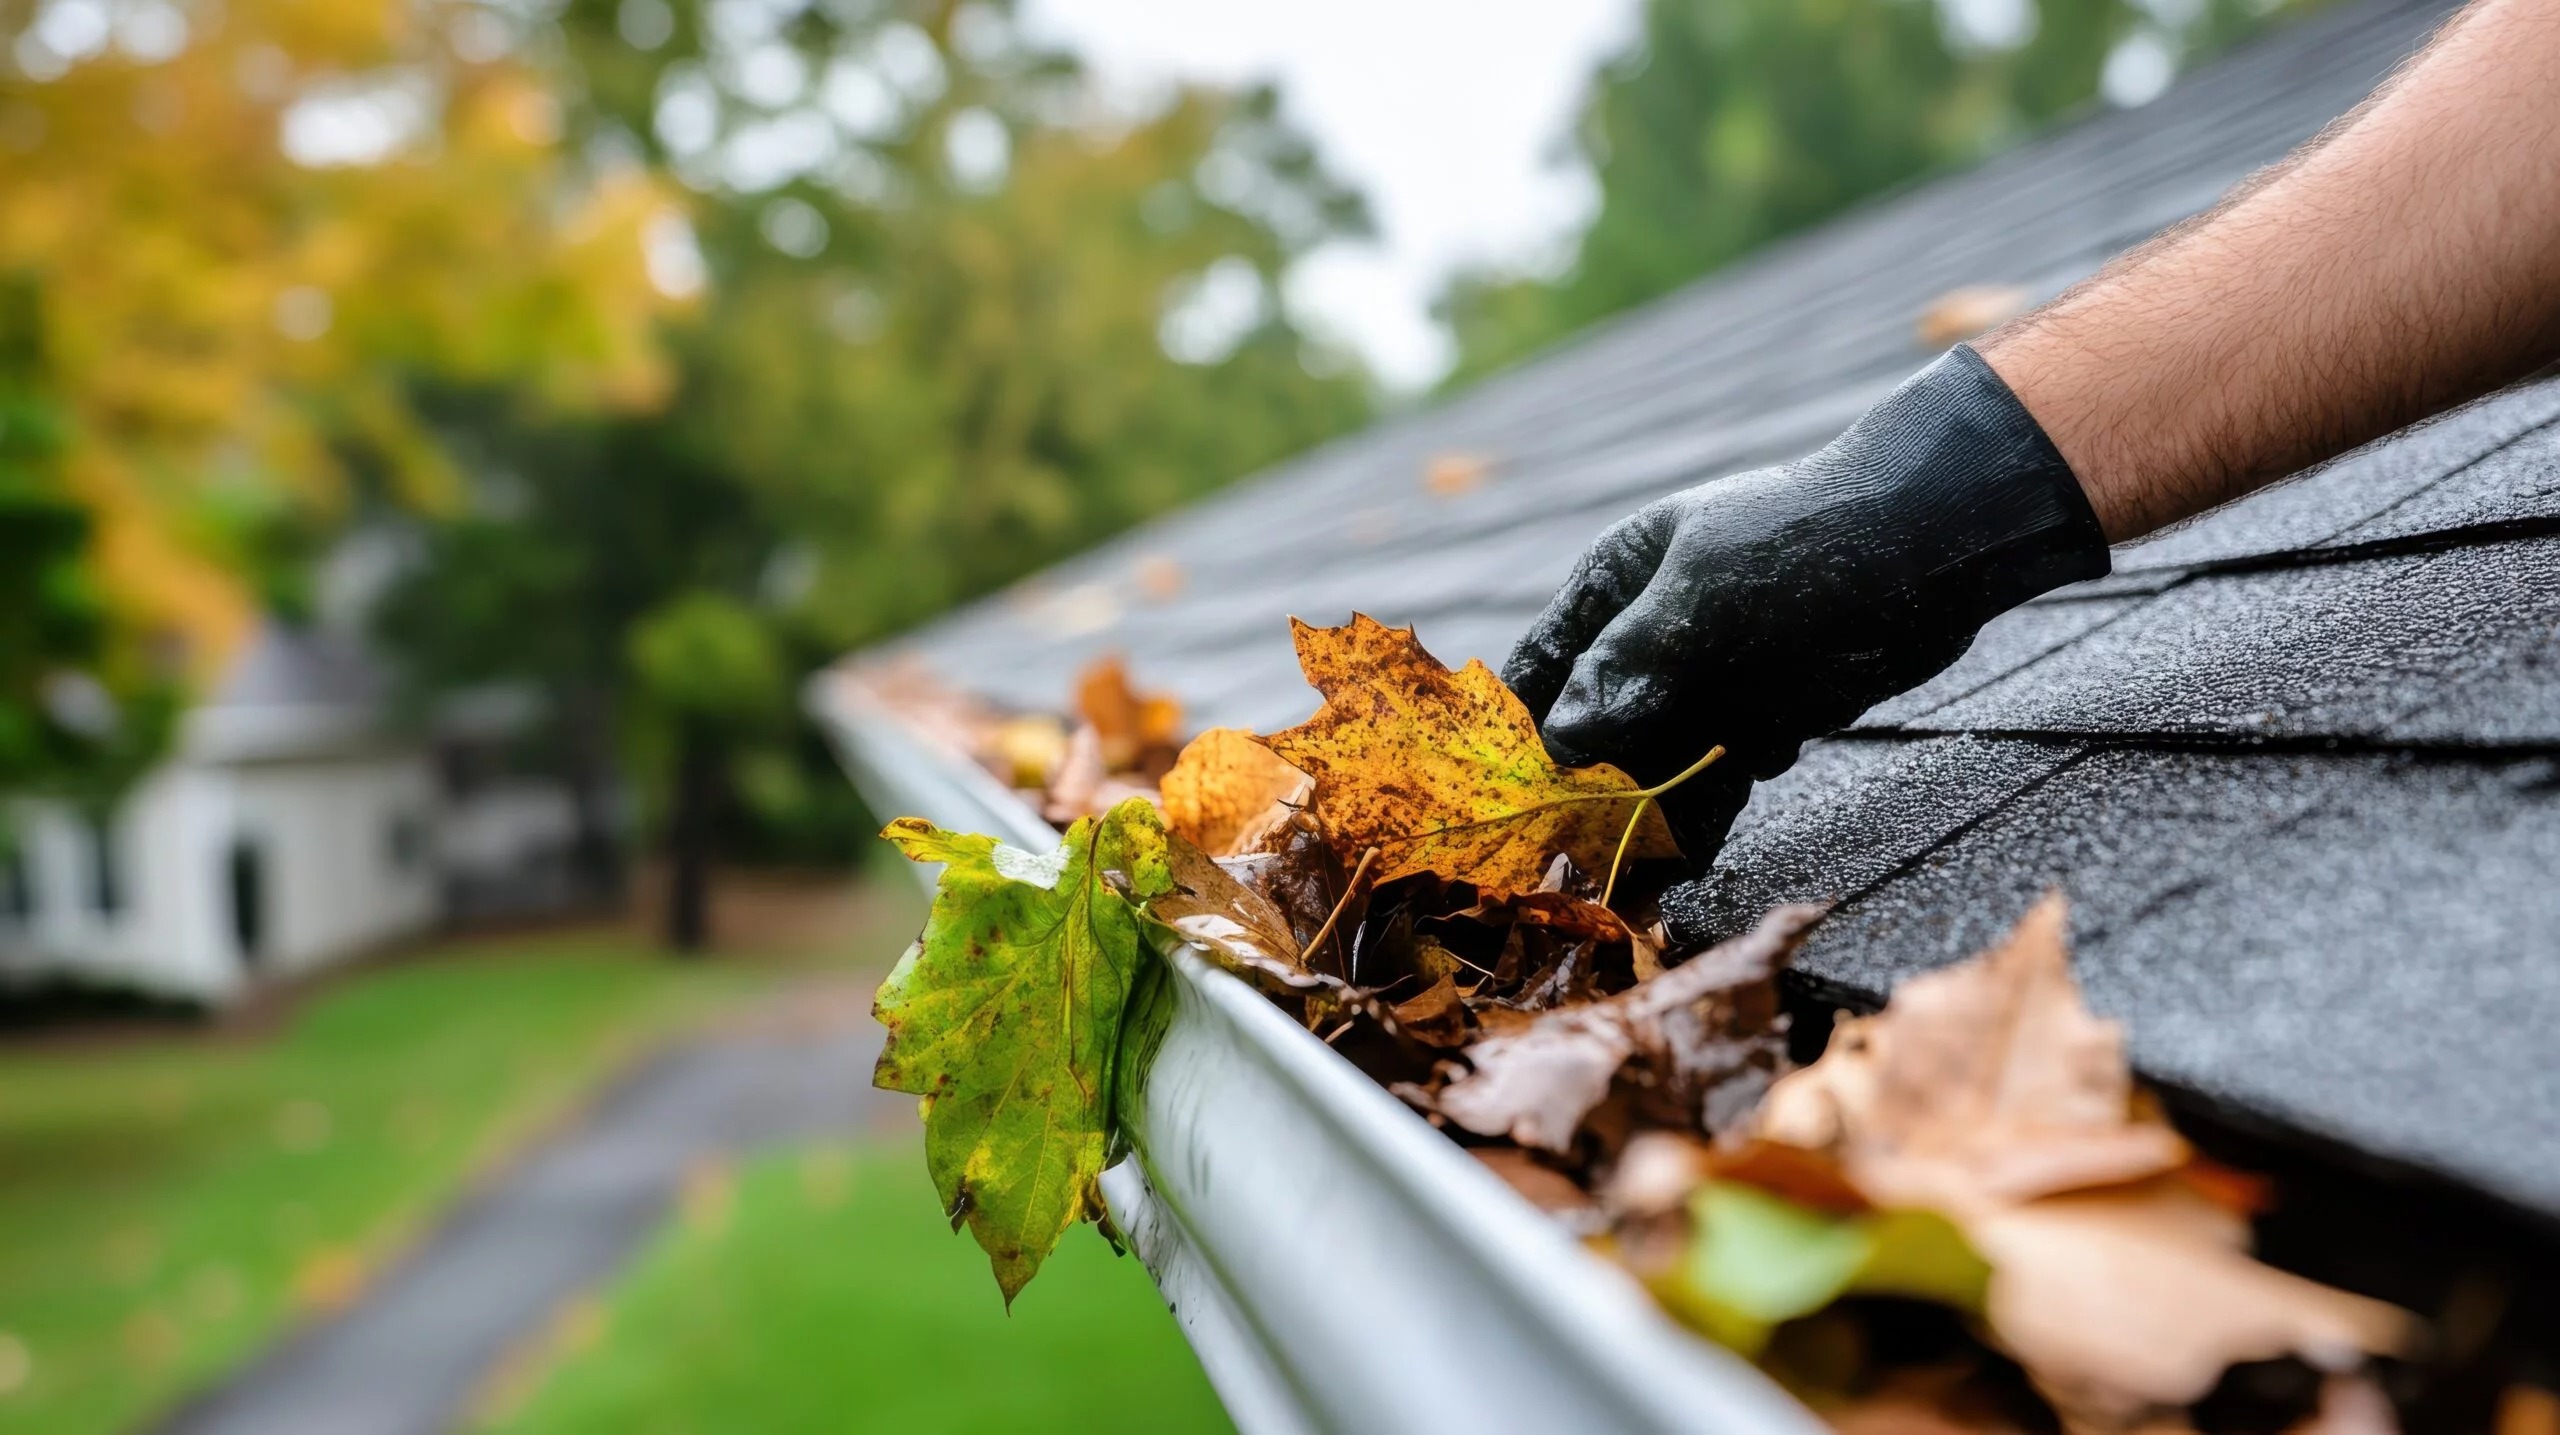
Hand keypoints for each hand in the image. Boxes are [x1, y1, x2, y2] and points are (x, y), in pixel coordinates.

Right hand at [1501, 346, 2109, 861]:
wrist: (1933, 546)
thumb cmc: (1803, 541)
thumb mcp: (1699, 597)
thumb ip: (1625, 669)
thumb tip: (1561, 741)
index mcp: (1615, 587)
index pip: (1540, 667)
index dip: (1512, 732)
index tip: (1496, 800)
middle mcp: (1649, 641)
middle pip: (1591, 732)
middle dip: (1575, 796)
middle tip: (1558, 865)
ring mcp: (1704, 684)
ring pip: (1649, 767)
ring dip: (1634, 822)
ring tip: (1617, 884)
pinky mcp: (1758, 722)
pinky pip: (1712, 785)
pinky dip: (1697, 825)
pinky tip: (1682, 869)